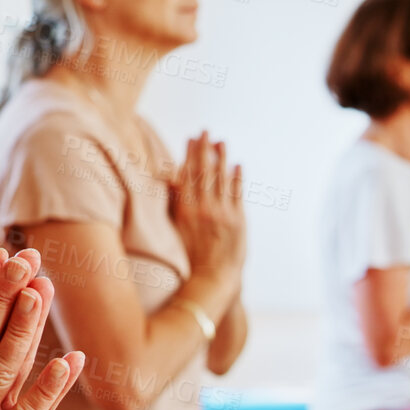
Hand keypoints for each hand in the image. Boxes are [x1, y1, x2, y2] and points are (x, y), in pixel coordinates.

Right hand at [168, 132, 246, 288]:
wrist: (212, 277)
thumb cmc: (190, 256)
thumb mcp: (175, 230)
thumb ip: (173, 204)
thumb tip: (170, 181)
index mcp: (185, 210)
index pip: (188, 175)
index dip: (190, 155)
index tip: (190, 138)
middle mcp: (203, 208)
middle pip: (204, 172)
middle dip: (204, 150)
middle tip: (205, 132)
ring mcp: (222, 213)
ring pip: (221, 179)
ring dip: (221, 158)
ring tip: (220, 142)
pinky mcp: (238, 220)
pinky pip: (237, 193)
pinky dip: (237, 178)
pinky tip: (236, 165)